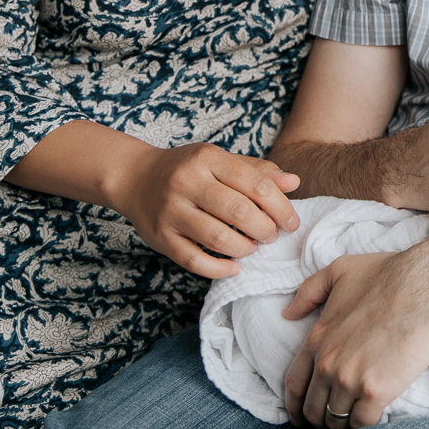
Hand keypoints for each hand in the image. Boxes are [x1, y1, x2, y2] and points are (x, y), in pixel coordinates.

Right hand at [107, 142, 300, 278]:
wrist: (134, 177)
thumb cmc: (189, 169)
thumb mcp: (221, 160)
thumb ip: (258, 171)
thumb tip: (294, 182)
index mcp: (208, 159)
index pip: (256, 184)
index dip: (281, 207)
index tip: (292, 222)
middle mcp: (187, 182)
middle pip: (239, 211)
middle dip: (265, 229)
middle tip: (272, 236)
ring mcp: (171, 211)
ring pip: (217, 237)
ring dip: (244, 248)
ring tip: (253, 247)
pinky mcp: (160, 237)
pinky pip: (193, 260)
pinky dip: (219, 269)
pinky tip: (234, 267)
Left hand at [281, 240, 428, 428]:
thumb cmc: (389, 274)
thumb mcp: (341, 270)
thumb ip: (309, 291)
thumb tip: (289, 312)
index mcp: (317, 338)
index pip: (294, 384)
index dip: (294, 404)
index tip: (300, 413)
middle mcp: (328, 363)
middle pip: (312, 407)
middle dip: (317, 417)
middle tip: (328, 420)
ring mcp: (350, 380)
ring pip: (335, 419)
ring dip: (340, 424)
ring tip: (349, 422)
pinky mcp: (376, 392)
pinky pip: (360, 423)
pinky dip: (362, 426)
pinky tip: (369, 419)